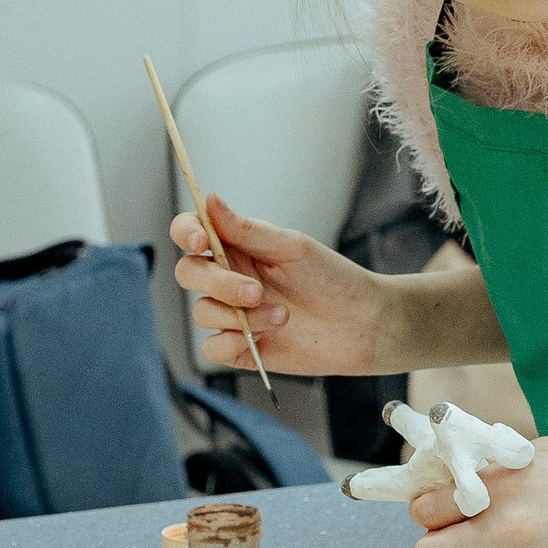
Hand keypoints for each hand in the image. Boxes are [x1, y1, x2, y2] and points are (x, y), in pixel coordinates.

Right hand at [172, 196, 394, 376]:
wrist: (362, 323)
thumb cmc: (331, 278)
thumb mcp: (292, 247)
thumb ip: (247, 229)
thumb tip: (210, 199)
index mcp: (237, 247)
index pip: (191, 232)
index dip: (185, 232)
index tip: (200, 241)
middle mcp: (229, 278)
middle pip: (189, 273)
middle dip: (217, 283)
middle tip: (256, 291)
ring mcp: (232, 314)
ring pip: (201, 312)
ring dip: (238, 316)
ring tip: (281, 316)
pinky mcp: (240, 348)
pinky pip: (211, 348)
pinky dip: (229, 343)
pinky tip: (259, 340)